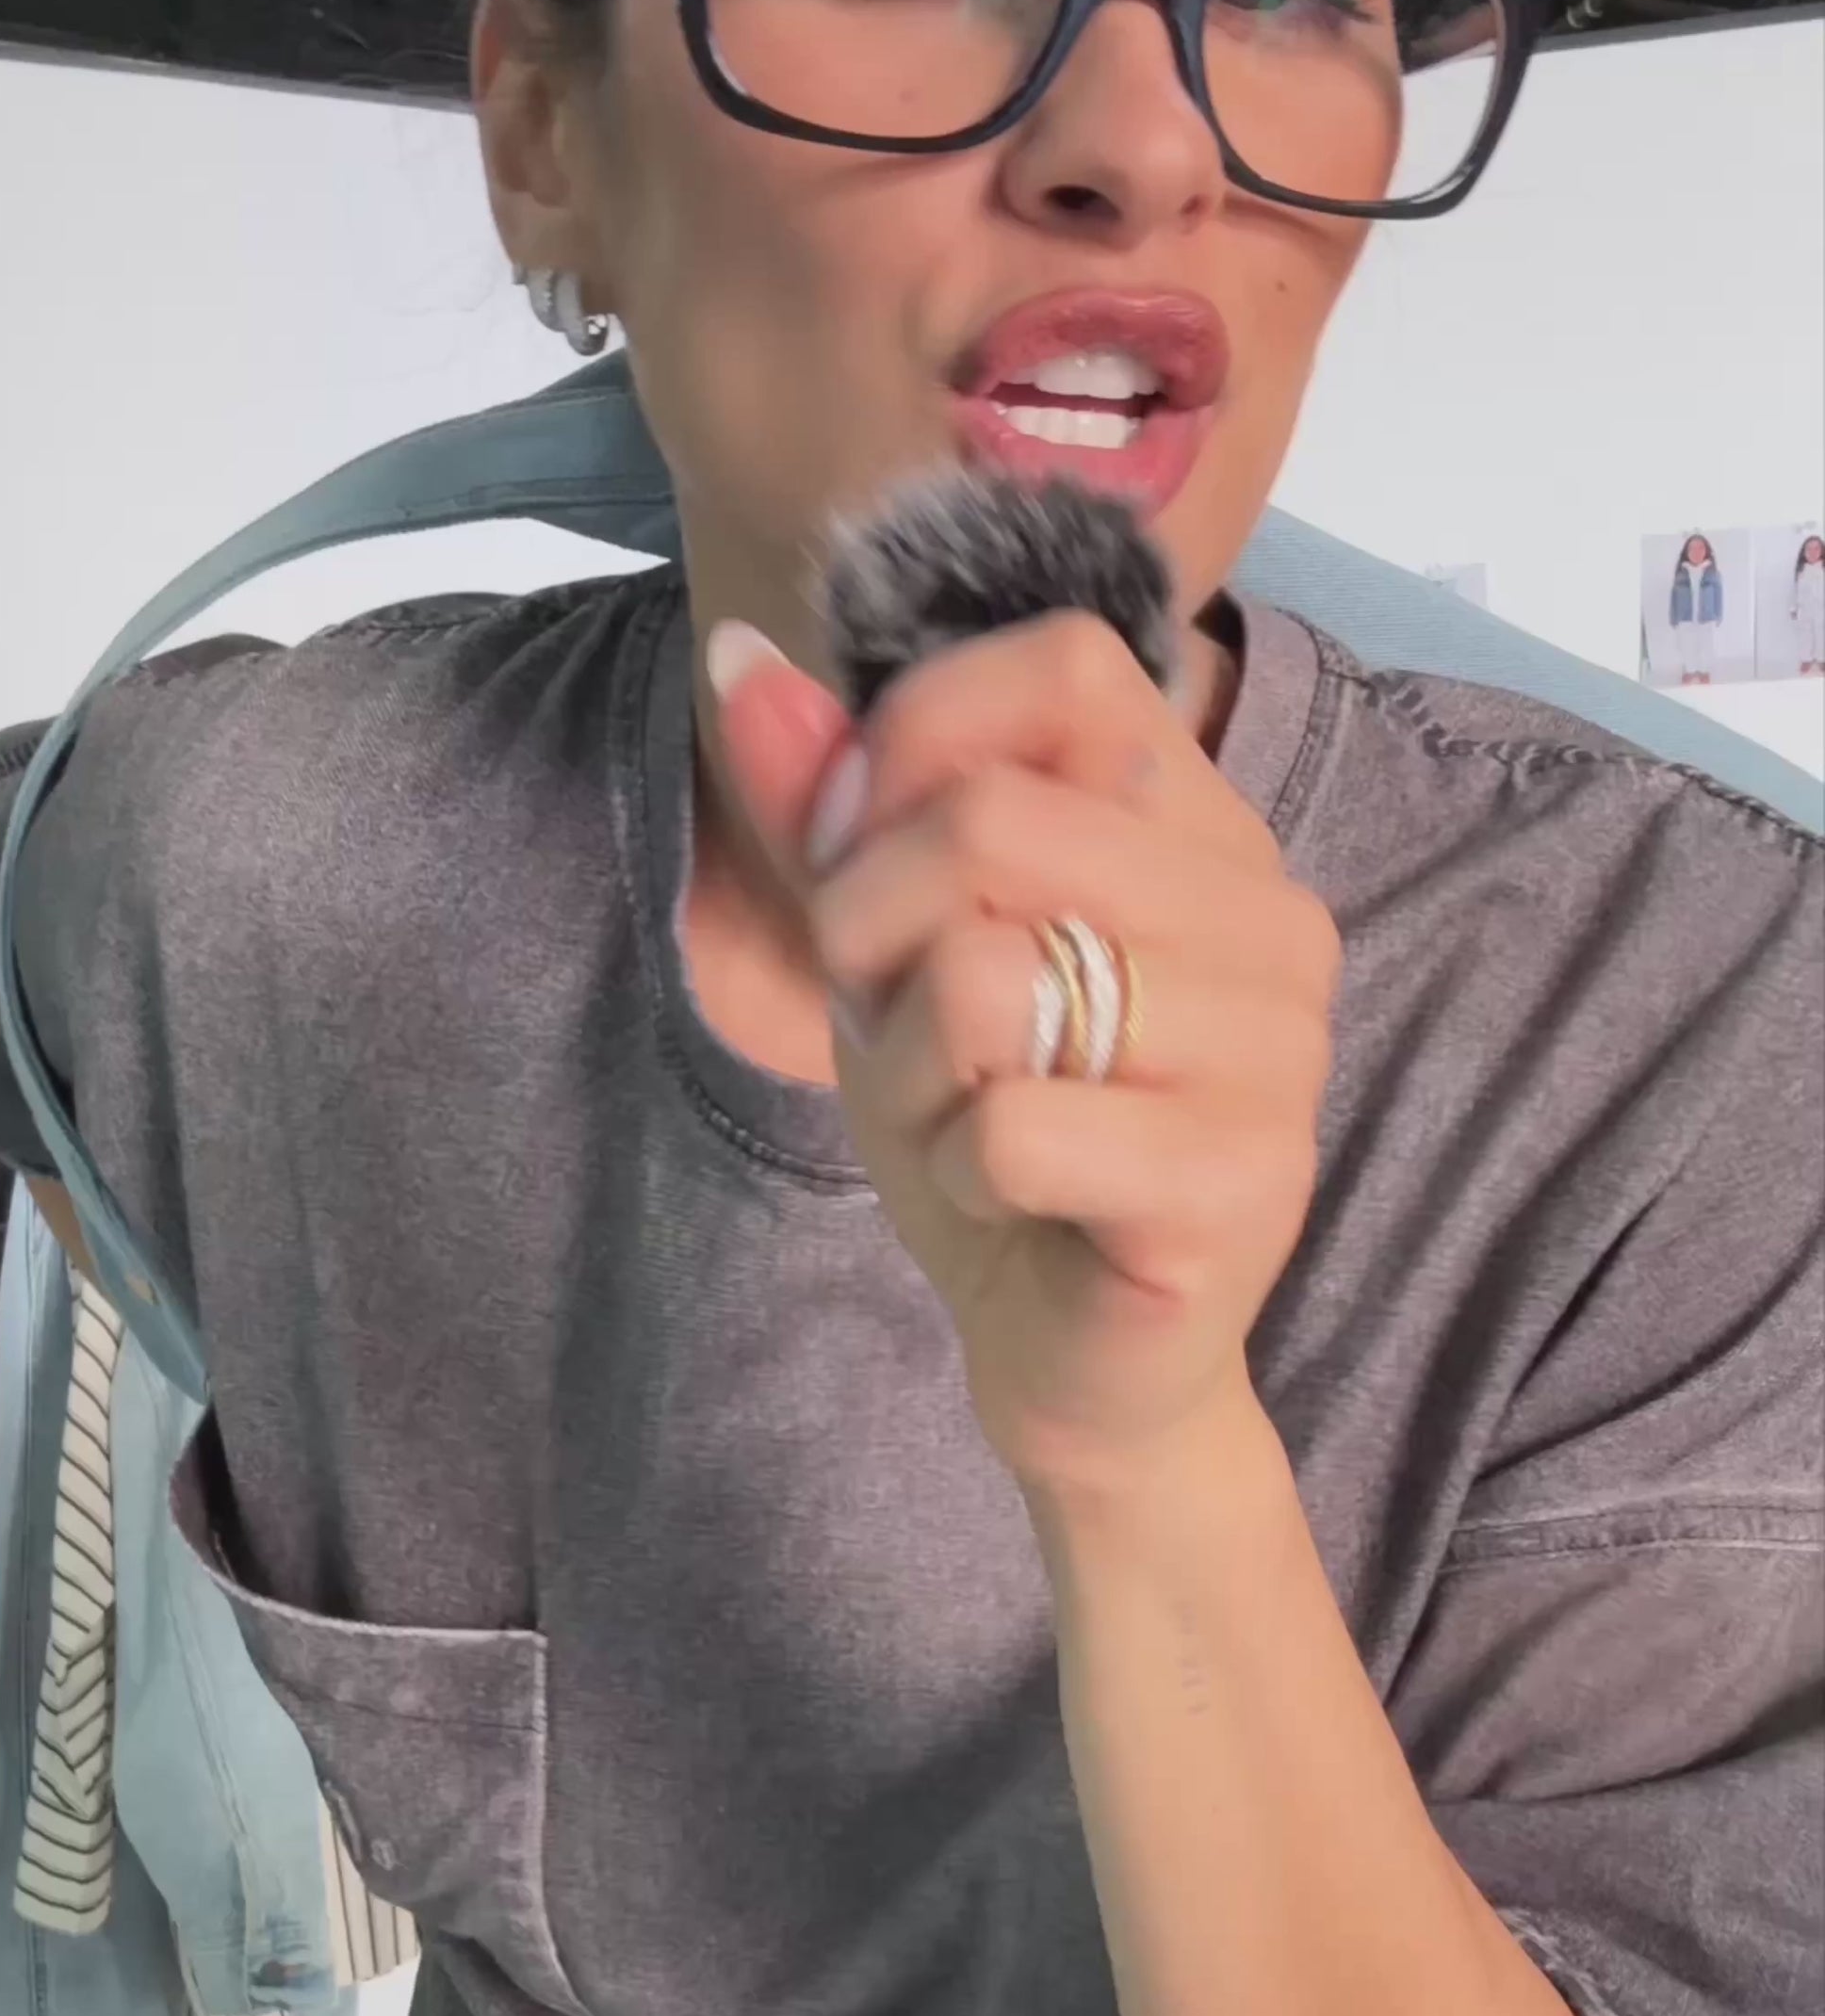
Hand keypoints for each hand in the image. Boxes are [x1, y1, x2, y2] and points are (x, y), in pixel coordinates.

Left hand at [706, 609, 1341, 1499]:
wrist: (1075, 1354)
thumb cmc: (997, 1135)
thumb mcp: (886, 953)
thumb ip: (828, 808)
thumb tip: (739, 661)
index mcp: (1203, 826)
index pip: (1067, 666)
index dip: (911, 745)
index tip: (860, 864)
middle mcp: (1268, 913)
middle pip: (990, 817)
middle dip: (869, 935)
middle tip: (900, 1031)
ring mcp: (1275, 1046)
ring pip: (985, 978)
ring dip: (912, 1072)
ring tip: (962, 1124)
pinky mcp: (1244, 1176)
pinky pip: (1015, 1127)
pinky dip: (958, 1171)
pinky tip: (1008, 1200)